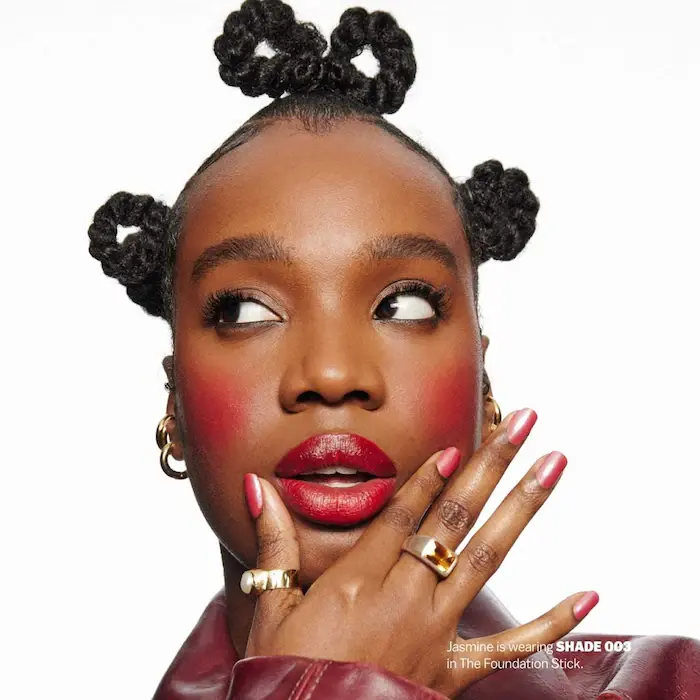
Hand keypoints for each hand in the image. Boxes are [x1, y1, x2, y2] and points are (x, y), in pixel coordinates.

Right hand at [242, 409, 596, 697]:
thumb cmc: (286, 672)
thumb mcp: (269, 605)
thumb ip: (272, 540)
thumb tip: (258, 486)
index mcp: (358, 578)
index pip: (404, 512)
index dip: (432, 475)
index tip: (461, 442)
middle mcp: (404, 596)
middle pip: (455, 518)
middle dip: (492, 464)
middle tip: (524, 422)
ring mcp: (434, 632)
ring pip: (487, 559)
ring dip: (523, 507)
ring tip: (553, 466)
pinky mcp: (452, 671)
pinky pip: (512, 648)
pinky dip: (553, 624)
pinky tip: (589, 596)